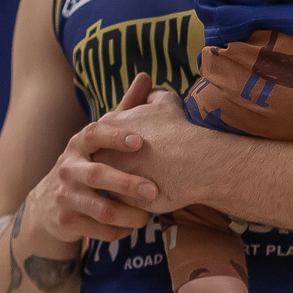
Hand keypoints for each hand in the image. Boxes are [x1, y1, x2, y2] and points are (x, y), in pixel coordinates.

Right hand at [25, 74, 160, 242]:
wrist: (47, 204)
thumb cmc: (87, 164)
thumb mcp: (100, 138)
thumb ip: (124, 109)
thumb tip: (145, 76)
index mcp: (79, 144)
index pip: (94, 133)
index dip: (115, 137)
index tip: (139, 142)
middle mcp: (69, 168)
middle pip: (98, 175)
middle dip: (128, 183)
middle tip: (155, 190)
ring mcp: (65, 196)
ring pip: (101, 209)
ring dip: (129, 215)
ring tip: (149, 217)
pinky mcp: (67, 221)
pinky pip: (98, 230)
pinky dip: (119, 231)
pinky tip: (131, 227)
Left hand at [92, 86, 209, 215]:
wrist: (191, 161)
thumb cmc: (179, 129)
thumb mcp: (166, 102)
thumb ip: (153, 95)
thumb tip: (150, 89)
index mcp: (108, 126)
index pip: (104, 135)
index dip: (119, 141)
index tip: (134, 147)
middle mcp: (102, 151)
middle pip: (101, 160)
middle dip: (113, 165)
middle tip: (132, 168)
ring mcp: (109, 177)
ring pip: (108, 184)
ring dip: (119, 186)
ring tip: (137, 189)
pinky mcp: (119, 200)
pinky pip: (120, 203)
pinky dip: (130, 203)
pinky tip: (144, 202)